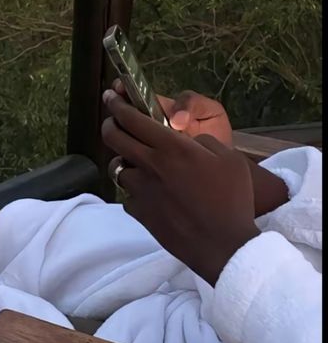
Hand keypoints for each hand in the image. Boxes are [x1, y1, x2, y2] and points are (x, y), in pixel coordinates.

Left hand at [102, 89, 259, 285]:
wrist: (222, 244)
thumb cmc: (232, 199)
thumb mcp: (229, 159)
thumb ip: (204, 142)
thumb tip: (189, 140)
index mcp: (172, 148)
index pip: (133, 118)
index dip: (118, 105)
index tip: (112, 98)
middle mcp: (151, 165)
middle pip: (114, 138)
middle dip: (109, 124)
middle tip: (112, 122)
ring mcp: (141, 190)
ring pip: (117, 167)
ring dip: (122, 161)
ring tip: (134, 162)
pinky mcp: (139, 212)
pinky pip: (128, 195)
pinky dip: (135, 191)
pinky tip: (149, 194)